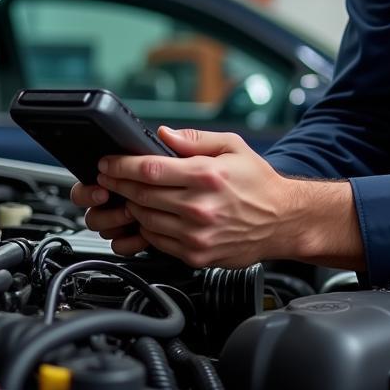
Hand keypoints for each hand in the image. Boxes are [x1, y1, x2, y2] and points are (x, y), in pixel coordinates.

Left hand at [71, 127, 362, 269]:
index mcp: (207, 176)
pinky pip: (156, 242)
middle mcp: (199, 207)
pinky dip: (146, 229)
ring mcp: (196, 235)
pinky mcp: (195, 255)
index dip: (120, 166)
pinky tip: (149, 217)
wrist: (283, 220)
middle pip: (140, 195)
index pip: (149, 169)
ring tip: (129, 196)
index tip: (107, 163)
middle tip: (108, 178)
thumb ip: (195, 139)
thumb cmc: (259, 183)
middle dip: (118, 185)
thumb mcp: (232, 147)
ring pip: (144, 220)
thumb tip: (163, 134)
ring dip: (130, 207)